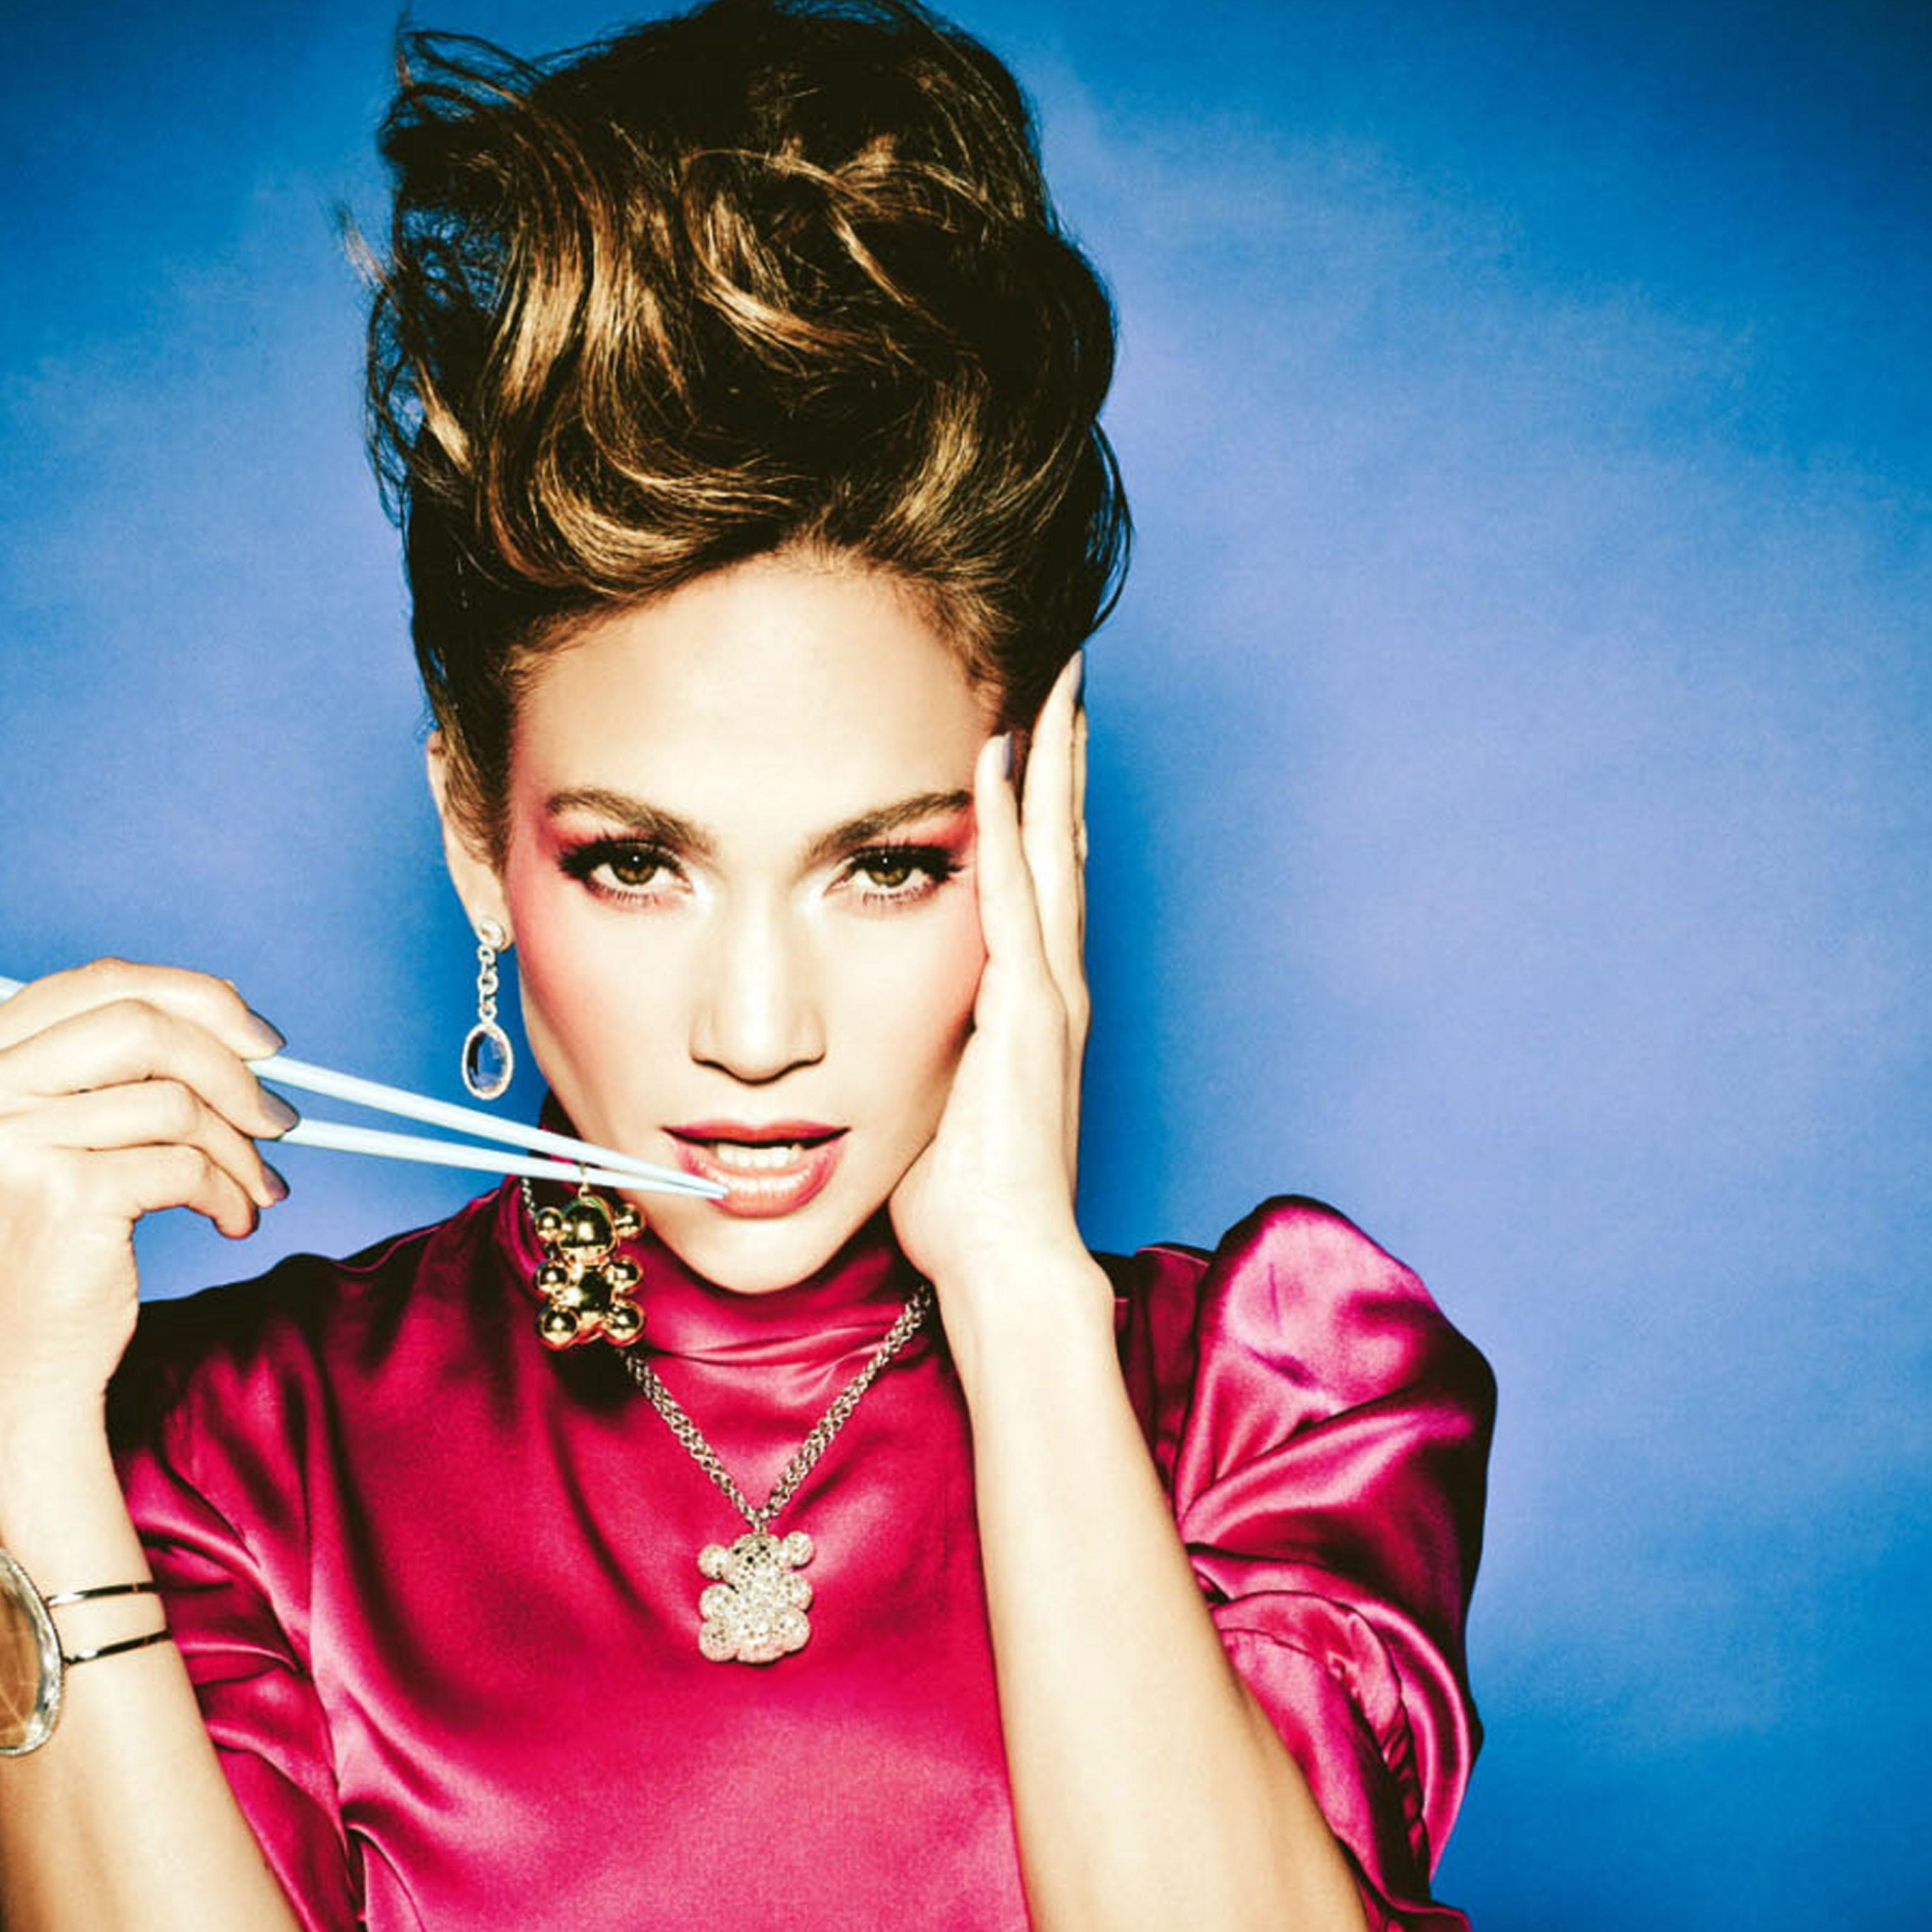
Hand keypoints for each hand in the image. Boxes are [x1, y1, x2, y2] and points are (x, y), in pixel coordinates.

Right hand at [0, 958, 295, 1450]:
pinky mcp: (67, 1195)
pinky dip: (229, 1193)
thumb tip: (228, 1020)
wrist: (9, 1378)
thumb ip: (97, 1075)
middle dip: (232, 1067)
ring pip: (176, 1101)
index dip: (198, 1000)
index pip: (102, 984)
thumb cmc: (34, 1258)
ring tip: (258, 1188)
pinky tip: (232, 1222)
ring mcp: (14, 1141)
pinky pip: (185, 1165)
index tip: (260, 1040)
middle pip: (144, 1025)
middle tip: (280, 1118)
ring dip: (240, 1148)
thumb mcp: (36, 1144)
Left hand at [890, 652, 1091, 1290]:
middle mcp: (1053, 983)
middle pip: (1061, 841)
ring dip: (1050, 764)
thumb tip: (864, 1040)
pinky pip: (1010, 898)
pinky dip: (1004, 828)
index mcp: (1031, 1002)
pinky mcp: (1027, 1010)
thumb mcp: (933, 1104)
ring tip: (1052, 685)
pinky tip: (994, 765)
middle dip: (1064, 755)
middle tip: (1066, 671)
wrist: (1007, 1261)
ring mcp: (1047, 991)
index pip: (1038, 876)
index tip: (1035, 729)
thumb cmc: (964, 1204)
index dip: (1042, 802)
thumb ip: (918, 1053)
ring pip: (1051, 849)